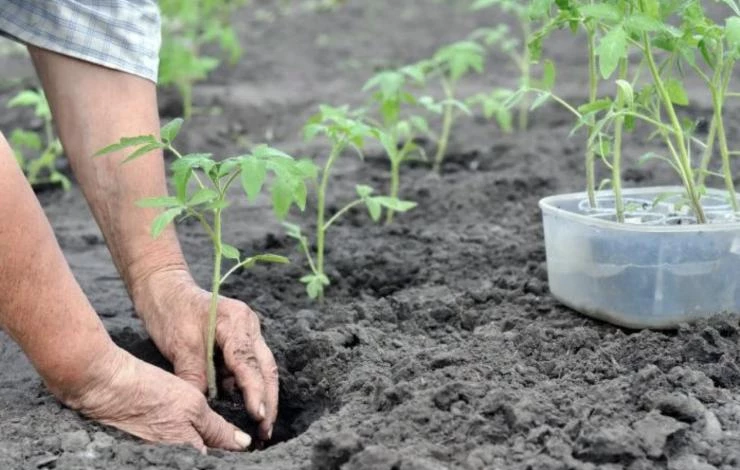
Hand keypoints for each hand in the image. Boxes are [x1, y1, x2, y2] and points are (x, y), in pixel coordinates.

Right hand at [57, 345, 251, 452]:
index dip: (232, 453)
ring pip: (189, 455)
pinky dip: (182, 442)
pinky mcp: (145, 452)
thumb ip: (218, 429)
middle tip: (229, 435)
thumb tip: (242, 444)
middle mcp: (172, 462)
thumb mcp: (193, 406)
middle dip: (217, 450)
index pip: (219, 461)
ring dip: (200, 445)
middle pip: (203, 459)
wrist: (105, 387)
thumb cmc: (150, 393)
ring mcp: (156, 458)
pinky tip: (181, 428)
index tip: (243, 442)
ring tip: (202, 429)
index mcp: (188, 456)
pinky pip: (172, 451)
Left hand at [132, 269, 278, 440]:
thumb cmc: (170, 310)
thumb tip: (204, 408)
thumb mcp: (180, 346)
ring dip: (262, 395)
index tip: (258, 416)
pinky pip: (248, 366)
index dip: (255, 391)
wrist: (163, 288)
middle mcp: (249, 325)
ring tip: (260, 424)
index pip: (249, 362)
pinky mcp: (240, 339)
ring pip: (262, 368)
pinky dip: (247, 386)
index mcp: (236, 321)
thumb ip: (195, 377)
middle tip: (266, 429)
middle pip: (266, 367)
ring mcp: (247, 331)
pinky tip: (244, 406)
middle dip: (268, 400)